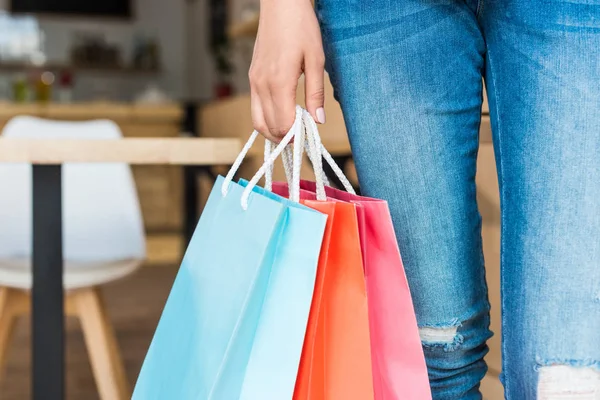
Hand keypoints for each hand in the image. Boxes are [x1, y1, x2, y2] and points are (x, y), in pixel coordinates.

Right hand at [249, 0, 325, 141]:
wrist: (280, 4)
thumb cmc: (301, 27)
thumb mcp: (316, 60)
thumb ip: (316, 93)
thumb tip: (318, 121)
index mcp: (278, 82)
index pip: (283, 123)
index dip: (296, 135)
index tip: (309, 136)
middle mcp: (261, 84)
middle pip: (268, 126)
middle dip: (285, 137)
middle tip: (302, 136)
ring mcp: (254, 81)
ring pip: (257, 120)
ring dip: (274, 131)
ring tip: (292, 130)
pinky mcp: (252, 77)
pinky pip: (255, 107)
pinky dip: (267, 118)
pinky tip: (283, 113)